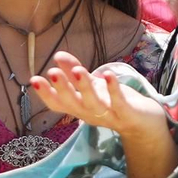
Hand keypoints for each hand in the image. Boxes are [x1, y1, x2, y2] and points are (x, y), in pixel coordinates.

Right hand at [31, 54, 167, 138]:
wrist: (143, 123)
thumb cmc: (112, 102)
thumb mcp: (91, 86)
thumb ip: (73, 72)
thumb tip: (58, 54)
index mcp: (79, 107)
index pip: (58, 104)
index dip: (45, 93)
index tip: (34, 79)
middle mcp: (89, 114)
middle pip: (73, 104)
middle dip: (62, 88)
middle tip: (52, 72)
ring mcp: (108, 115)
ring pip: (94, 104)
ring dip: (85, 87)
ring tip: (78, 70)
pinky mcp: (126, 113)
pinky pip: (118, 102)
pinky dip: (113, 89)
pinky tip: (108, 74)